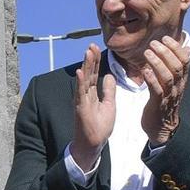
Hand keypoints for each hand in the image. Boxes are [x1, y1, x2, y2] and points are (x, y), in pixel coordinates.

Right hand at [70, 42, 115, 172]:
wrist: (94, 143)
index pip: (94, 73)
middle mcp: (85, 95)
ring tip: (87, 52)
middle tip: (91, 45)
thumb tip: (109, 76)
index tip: (95, 48)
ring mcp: (82, 100)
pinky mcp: (81, 108)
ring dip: (86, 66)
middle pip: (88, 73)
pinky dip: (80, 82)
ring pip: (84, 80)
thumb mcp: (109, 105)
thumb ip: (108, 91)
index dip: (95, 61)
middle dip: (90, 59)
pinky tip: (80, 71)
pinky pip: (80, 93)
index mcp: (92, 93)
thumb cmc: (100, 127)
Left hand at [139, 35, 189, 144]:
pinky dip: (151, 79)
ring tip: (147, 52)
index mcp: (182, 80)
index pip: (185, 60)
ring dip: (158, 62)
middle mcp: (178, 87)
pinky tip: (144, 70)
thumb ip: (175, 67)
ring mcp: (169, 96)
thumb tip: (183, 48)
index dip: (176, 48)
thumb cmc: (164, 102)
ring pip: (168, 76)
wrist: (162, 128)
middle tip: (154, 42)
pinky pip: (157, 90)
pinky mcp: (158, 104)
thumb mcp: (173, 83)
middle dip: (166, 52)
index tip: (166, 38)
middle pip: (177, 66)